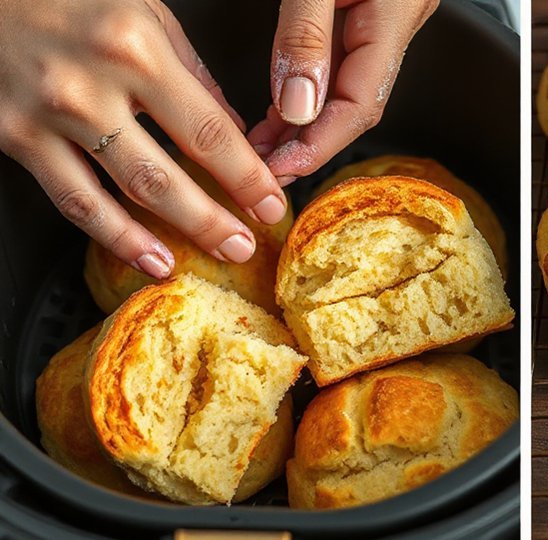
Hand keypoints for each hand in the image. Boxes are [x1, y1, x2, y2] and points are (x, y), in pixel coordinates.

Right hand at [0, 0, 288, 277]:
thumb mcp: (143, 11)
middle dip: (215, 219)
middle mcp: (91, 86)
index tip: (271, 203)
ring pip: (123, 195)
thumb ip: (190, 72)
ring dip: (176, 234)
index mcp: (134, 48)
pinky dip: (116, 237)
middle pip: (168, 173)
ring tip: (213, 254)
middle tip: (246, 244)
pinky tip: (148, 257)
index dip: (246, 177)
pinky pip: (74, 201)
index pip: (208, 130)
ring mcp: (49, 116)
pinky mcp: (13, 137)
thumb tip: (231, 128)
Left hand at [248, 0, 438, 185]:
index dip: (320, 143)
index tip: (281, 167)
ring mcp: (385, 15)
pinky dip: (308, 91)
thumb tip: (299, 107)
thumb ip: (307, 35)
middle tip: (266, 169)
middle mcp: (399, 19)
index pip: (363, 101)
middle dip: (311, 142)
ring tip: (264, 148)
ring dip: (305, 122)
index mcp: (397, 11)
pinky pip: (339, 63)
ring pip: (347, 87)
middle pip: (358, 104)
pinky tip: (280, 111)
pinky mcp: (365, 7)